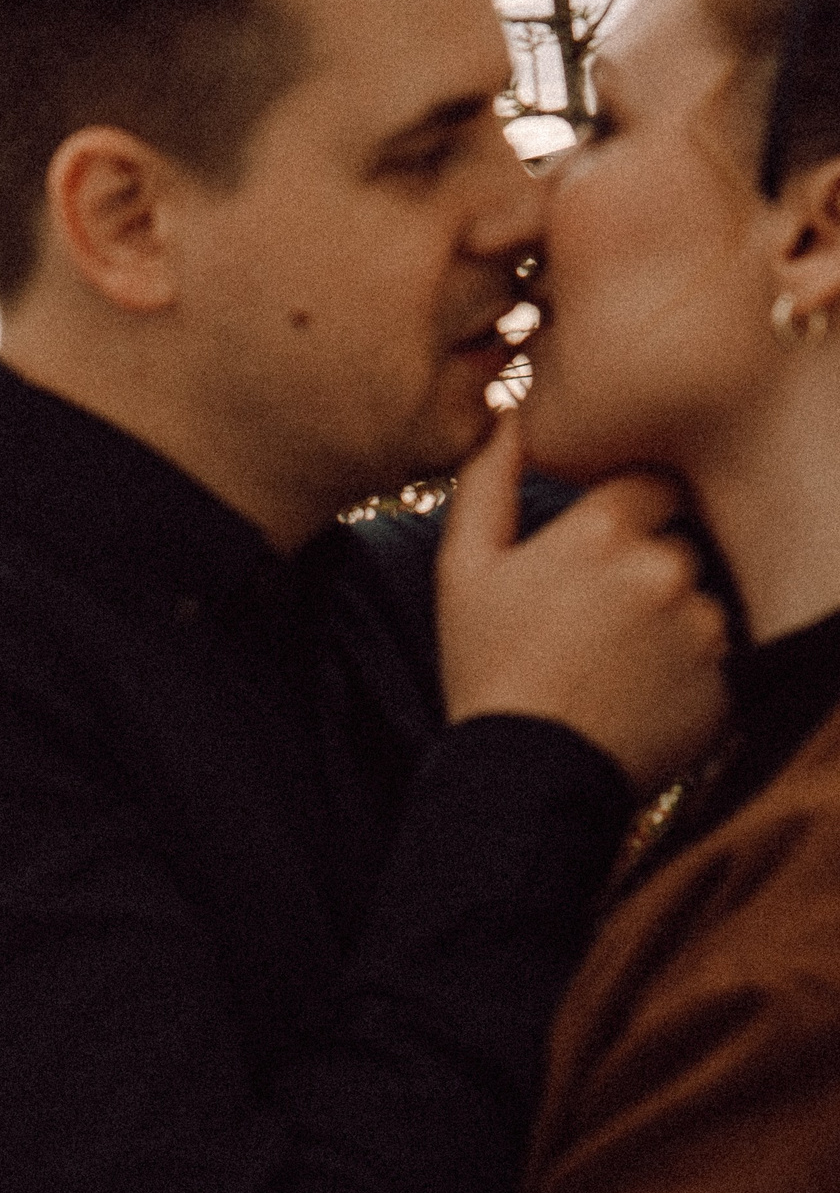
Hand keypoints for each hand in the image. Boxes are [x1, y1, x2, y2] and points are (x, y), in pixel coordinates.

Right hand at [438, 414, 728, 791]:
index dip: (629, 513)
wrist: (523, 774)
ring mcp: (704, 625)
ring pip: (703, 597)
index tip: (600, 550)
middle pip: (681, 541)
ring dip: (673, 618)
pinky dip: (691, 667)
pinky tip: (641, 692)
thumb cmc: (485, 666)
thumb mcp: (463, 570)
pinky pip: (722, 653)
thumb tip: (510, 417)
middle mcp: (665, 567)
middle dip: (650, 567)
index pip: (652, 485)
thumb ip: (488, 484)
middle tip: (599, 618)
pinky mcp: (729, 679)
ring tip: (617, 663)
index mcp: (603, 532)